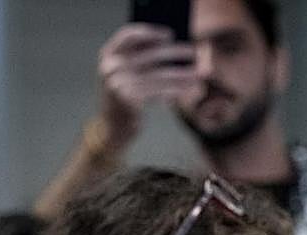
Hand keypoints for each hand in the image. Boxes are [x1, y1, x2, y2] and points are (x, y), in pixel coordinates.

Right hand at [96, 24, 200, 149]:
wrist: (112, 129)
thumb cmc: (124, 100)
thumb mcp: (125, 76)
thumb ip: (138, 60)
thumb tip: (172, 47)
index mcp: (107, 55)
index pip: (128, 35)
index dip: (150, 32)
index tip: (170, 34)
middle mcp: (111, 66)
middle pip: (150, 55)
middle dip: (175, 53)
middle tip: (194, 52)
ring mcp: (118, 82)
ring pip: (159, 75)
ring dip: (182, 74)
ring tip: (199, 74)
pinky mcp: (128, 99)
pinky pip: (159, 91)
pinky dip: (176, 90)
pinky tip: (189, 89)